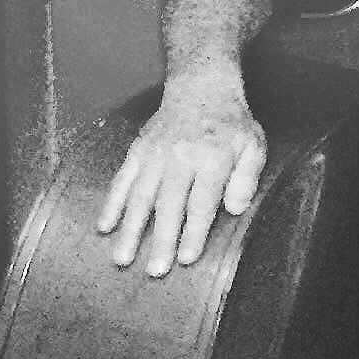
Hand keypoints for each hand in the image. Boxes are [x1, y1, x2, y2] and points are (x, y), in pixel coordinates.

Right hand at [96, 75, 266, 277]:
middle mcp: (181, 157)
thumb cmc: (232, 124)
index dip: (193, 232)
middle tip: (154, 271)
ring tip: (122, 258)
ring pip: (140, 196)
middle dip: (160, 240)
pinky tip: (104, 227)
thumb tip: (236, 209)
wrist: (200, 87)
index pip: (202, 202)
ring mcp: (155, 154)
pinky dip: (111, 203)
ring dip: (130, 229)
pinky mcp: (138, 151)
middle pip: (169, 204)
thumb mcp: (254, 145)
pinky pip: (122, 179)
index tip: (186, 259)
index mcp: (213, 159)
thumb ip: (248, 177)